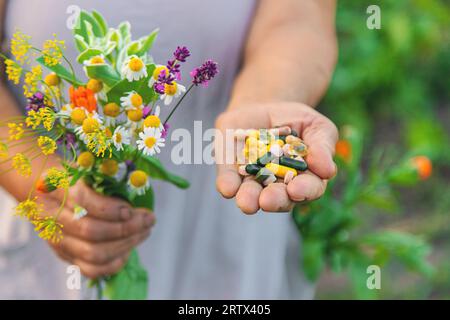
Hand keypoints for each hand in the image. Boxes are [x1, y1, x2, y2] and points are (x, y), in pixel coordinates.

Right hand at [39, 181, 154, 278]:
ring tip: (145, 231)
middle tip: (149, 219)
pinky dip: (113, 263)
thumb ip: (106, 176)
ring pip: (93, 253)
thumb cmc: (71, 177)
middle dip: (127, 228)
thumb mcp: (84, 168)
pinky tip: (128, 250)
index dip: (110, 208)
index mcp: (58, 189)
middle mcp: (53, 217)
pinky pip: (90, 269)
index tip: (131, 209)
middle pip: (91, 231)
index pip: (82, 201)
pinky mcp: (65, 255)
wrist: (40, 191)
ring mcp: (58, 240)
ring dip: (126, 244)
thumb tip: (139, 183)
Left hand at [215, 102, 337, 213]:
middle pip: (279, 199)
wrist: (264, 107)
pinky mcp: (231, 172)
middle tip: (268, 200)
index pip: (309, 189)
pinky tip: (228, 187)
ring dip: (249, 199)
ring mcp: (253, 182)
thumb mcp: (316, 126)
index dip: (304, 190)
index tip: (297, 189)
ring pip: (251, 196)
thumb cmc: (297, 120)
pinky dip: (228, 184)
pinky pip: (229, 181)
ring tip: (247, 201)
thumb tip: (327, 170)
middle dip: (274, 200)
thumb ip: (322, 147)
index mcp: (305, 180)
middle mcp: (278, 188)